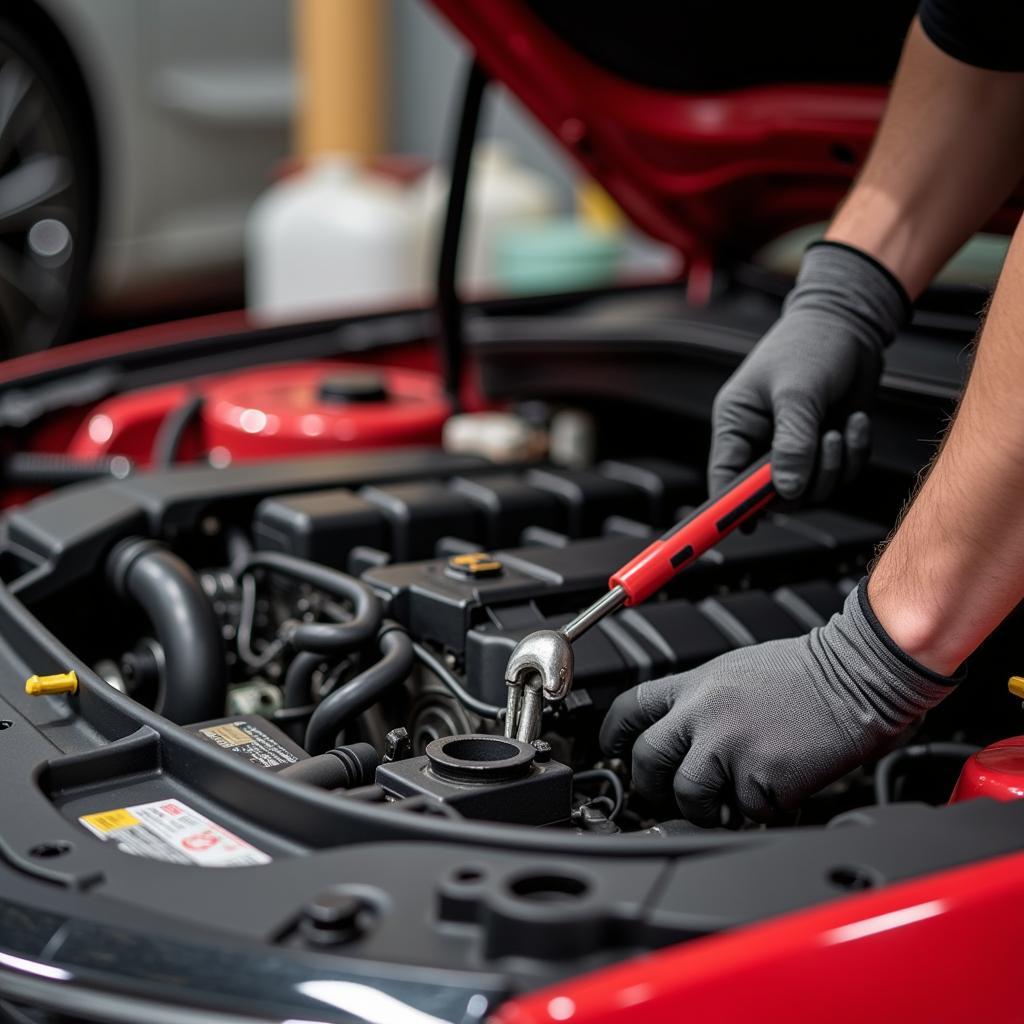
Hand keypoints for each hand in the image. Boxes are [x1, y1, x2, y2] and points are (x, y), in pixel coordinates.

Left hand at [599, 582, 956, 824]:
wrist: (857, 673)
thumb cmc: (808, 672)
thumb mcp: (736, 670)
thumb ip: (701, 701)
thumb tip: (680, 732)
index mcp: (696, 684)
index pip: (631, 707)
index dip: (614, 734)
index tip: (614, 749)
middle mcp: (704, 713)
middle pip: (647, 759)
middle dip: (650, 784)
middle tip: (666, 793)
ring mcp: (730, 746)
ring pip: (686, 794)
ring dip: (701, 808)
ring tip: (724, 803)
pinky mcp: (761, 778)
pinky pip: (743, 811)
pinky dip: (756, 812)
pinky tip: (772, 796)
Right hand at [709, 242, 909, 500]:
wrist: (851, 323)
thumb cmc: (811, 344)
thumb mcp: (798, 392)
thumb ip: (792, 442)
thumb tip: (789, 490)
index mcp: (737, 425)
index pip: (724, 480)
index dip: (730, 508)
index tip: (745, 527)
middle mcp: (761, 442)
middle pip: (772, 495)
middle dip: (804, 481)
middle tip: (823, 449)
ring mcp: (794, 448)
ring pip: (810, 490)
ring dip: (834, 466)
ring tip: (841, 429)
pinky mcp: (824, 448)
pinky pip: (838, 476)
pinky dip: (852, 456)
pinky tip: (855, 422)